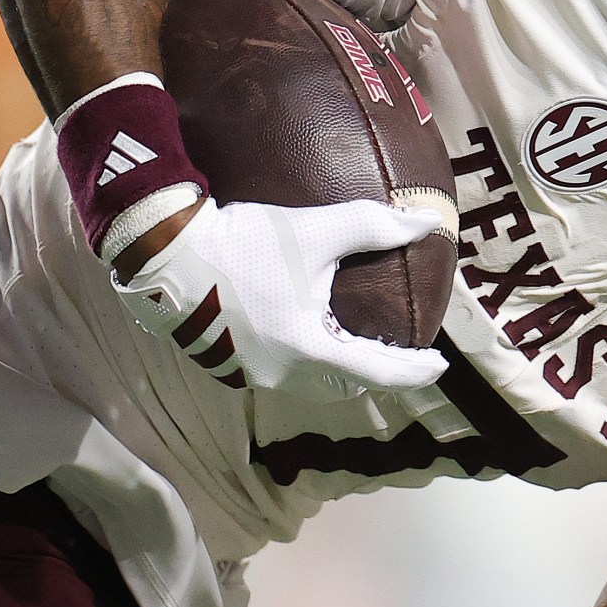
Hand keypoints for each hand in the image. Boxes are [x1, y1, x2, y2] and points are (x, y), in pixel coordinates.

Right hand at [114, 196, 450, 399]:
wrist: (168, 251)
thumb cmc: (245, 241)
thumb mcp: (316, 230)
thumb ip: (376, 228)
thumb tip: (425, 223)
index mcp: (308, 349)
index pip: (379, 373)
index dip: (414, 371)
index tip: (438, 363)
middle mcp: (281, 373)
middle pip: (346, 384)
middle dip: (378, 371)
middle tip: (401, 351)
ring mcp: (251, 373)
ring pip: (312, 381)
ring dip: (340, 367)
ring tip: (360, 343)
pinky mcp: (229, 363)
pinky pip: (283, 371)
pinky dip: (307, 360)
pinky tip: (309, 335)